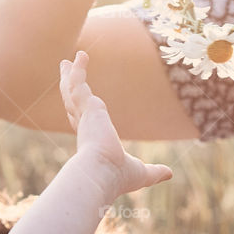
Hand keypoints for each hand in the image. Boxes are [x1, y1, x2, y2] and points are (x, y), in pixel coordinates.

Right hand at [60, 51, 171, 194]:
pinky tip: (81, 56)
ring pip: (72, 89)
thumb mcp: (139, 173)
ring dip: (70, 74)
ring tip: (68, 60)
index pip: (82, 120)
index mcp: (92, 140)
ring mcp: (83, 115)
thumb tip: (168, 174)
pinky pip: (78, 82)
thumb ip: (153, 172)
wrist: (102, 173)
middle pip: (72, 100)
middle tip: (64, 70)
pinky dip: (78, 69)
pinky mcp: (86, 105)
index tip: (78, 101)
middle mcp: (84, 126)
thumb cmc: (118, 177)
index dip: (79, 110)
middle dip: (68, 85)